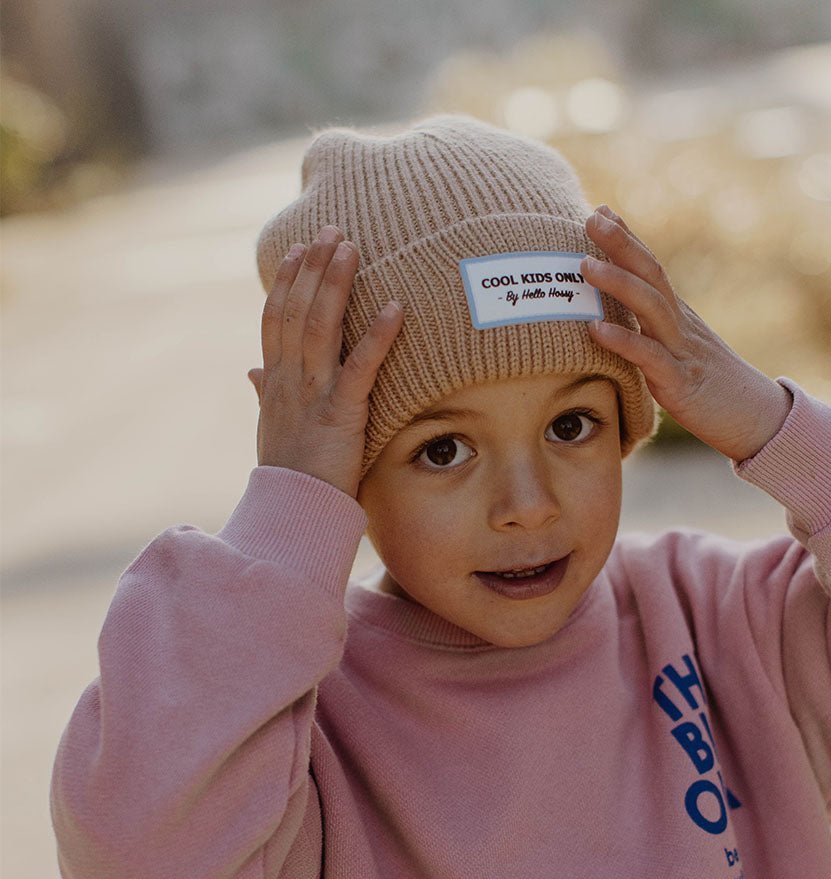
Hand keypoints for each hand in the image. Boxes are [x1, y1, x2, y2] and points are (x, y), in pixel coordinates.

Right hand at [247, 226, 403, 498]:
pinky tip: (396, 308)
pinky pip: (360, 367)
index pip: (275, 321)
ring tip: (350, 248)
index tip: (297, 250)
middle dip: (313, 268)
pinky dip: (377, 336)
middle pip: (296, 311)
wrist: (291, 515)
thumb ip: (265, 395)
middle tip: (331, 229)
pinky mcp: (341, 414)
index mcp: (275, 384)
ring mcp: (312, 396)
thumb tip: (252, 371)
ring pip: (320, 327)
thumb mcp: (272, 430)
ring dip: (335, 284)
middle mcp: (288, 382)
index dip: (286, 283)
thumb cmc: (287, 478)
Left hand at [582, 206, 790, 461]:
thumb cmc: (712, 392)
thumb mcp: (679, 356)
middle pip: (652, 274)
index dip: (628, 240)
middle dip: (621, 244)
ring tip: (585, 264)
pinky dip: (623, 341)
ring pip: (651, 307)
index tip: (601, 211)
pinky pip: (650, 358)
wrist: (756, 420)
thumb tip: (621, 323)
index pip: (651, 269)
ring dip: (618, 282)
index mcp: (678, 318)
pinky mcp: (681, 384)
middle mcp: (680, 326)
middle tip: (591, 217)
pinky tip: (595, 329)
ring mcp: (682, 352)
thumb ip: (654, 336)